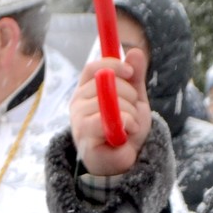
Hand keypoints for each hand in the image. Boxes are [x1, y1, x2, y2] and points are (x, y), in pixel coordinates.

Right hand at [70, 46, 152, 177]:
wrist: (126, 161)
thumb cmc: (126, 130)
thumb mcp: (135, 99)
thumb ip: (135, 77)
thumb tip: (135, 50)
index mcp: (87, 90)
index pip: (94, 68)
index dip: (113, 65)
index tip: (131, 72)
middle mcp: (77, 102)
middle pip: (106, 81)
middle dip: (129, 94)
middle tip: (133, 111)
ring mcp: (78, 119)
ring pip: (111, 100)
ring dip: (131, 113)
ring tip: (130, 127)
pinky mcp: (84, 135)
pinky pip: (109, 119)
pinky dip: (126, 124)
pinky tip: (126, 134)